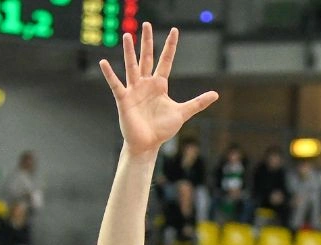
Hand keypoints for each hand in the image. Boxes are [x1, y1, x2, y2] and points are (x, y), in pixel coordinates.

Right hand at [99, 24, 217, 157]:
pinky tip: (104, 63)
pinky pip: (116, 84)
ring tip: (126, 35)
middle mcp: (146, 83)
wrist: (148, 144)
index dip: (170, 46)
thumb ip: (198, 103)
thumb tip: (216, 94)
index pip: (165, 61)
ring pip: (131, 66)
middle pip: (146, 58)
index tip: (175, 30)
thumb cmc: (162, 129)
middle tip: (146, 24)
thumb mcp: (182, 113)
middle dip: (147, 42)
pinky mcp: (124, 99)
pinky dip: (110, 74)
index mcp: (159, 84)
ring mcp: (134, 90)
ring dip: (129, 52)